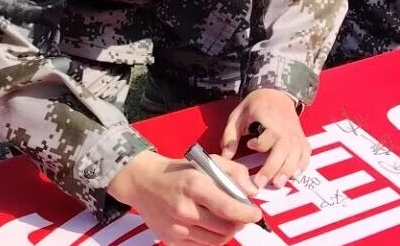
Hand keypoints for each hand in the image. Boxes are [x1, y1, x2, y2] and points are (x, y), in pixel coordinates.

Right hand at [109, 152, 262, 245]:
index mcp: (195, 186)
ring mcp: (177, 228)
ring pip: (216, 240)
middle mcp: (185, 209)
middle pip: (225, 228)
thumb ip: (235, 172)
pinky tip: (211, 225)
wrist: (144, 183)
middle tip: (241, 214)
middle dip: (239, 223)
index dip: (246, 214)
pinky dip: (212, 238)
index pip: (227, 208)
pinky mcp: (171, 240)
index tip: (255, 214)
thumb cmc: (181, 171)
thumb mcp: (208, 162)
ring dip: (227, 231)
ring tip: (227, 219)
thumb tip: (252, 192)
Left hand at [222, 89, 308, 190]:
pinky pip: (305, 153)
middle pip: (284, 149)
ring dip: (288, 170)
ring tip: (278, 184)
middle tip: (261, 183)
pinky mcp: (301, 138)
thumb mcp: (238, 115)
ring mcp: (296, 134)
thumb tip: (225, 156)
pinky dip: (302, 165)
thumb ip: (230, 136)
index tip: (250, 144)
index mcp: (271, 119)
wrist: (276, 93)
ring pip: (296, 154)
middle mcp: (287, 128)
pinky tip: (294, 175)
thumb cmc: (255, 105)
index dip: (261, 143)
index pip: (270, 135)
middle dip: (273, 168)